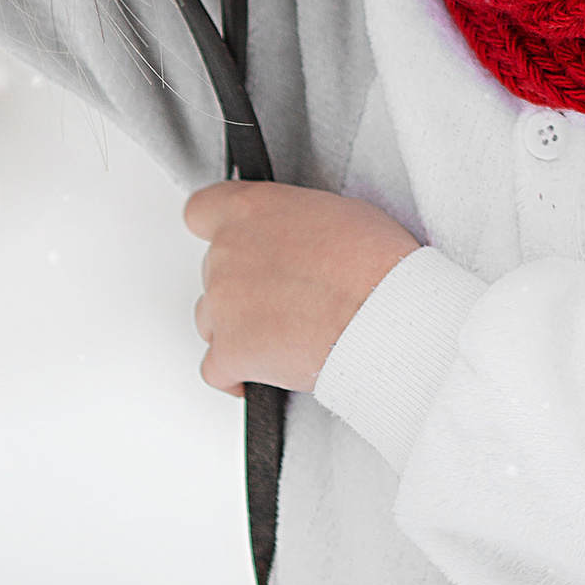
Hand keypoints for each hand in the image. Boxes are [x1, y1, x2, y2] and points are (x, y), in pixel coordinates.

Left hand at [184, 179, 419, 395]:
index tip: (229, 239)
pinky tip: (256, 373)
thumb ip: (294, 221)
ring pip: (211, 320)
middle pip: (214, 271)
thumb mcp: (336, 210)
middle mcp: (227, 254)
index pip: (202, 210)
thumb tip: (298, 238)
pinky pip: (216, 370)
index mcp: (250, 210)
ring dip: (238, 327)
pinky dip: (234, 375)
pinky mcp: (230, 353)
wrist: (381, 313)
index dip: (215, 228)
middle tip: (281, 294)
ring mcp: (223, 305)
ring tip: (279, 334)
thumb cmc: (373, 263)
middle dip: (243, 285)